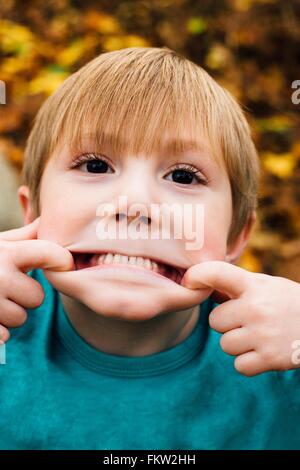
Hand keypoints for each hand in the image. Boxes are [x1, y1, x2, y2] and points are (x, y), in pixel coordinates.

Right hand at [0, 218, 73, 342]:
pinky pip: (3, 336)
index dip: (62, 259)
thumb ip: (23, 238)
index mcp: (6, 253)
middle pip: (37, 297)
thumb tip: (47, 222)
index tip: (63, 263)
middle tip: (5, 286)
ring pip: (20, 318)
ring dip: (9, 313)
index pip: (51, 254)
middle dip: (24, 294)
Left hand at [181, 261, 299, 375]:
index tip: (189, 281)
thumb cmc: (289, 302)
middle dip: (227, 323)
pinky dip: (248, 363)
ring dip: (237, 344)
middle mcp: (256, 308)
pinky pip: (239, 366)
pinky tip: (263, 352)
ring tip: (258, 336)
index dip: (197, 276)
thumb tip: (198, 283)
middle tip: (247, 321)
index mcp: (255, 285)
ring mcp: (263, 334)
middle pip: (215, 321)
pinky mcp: (271, 359)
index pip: (217, 273)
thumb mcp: (266, 286)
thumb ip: (236, 286)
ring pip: (225, 345)